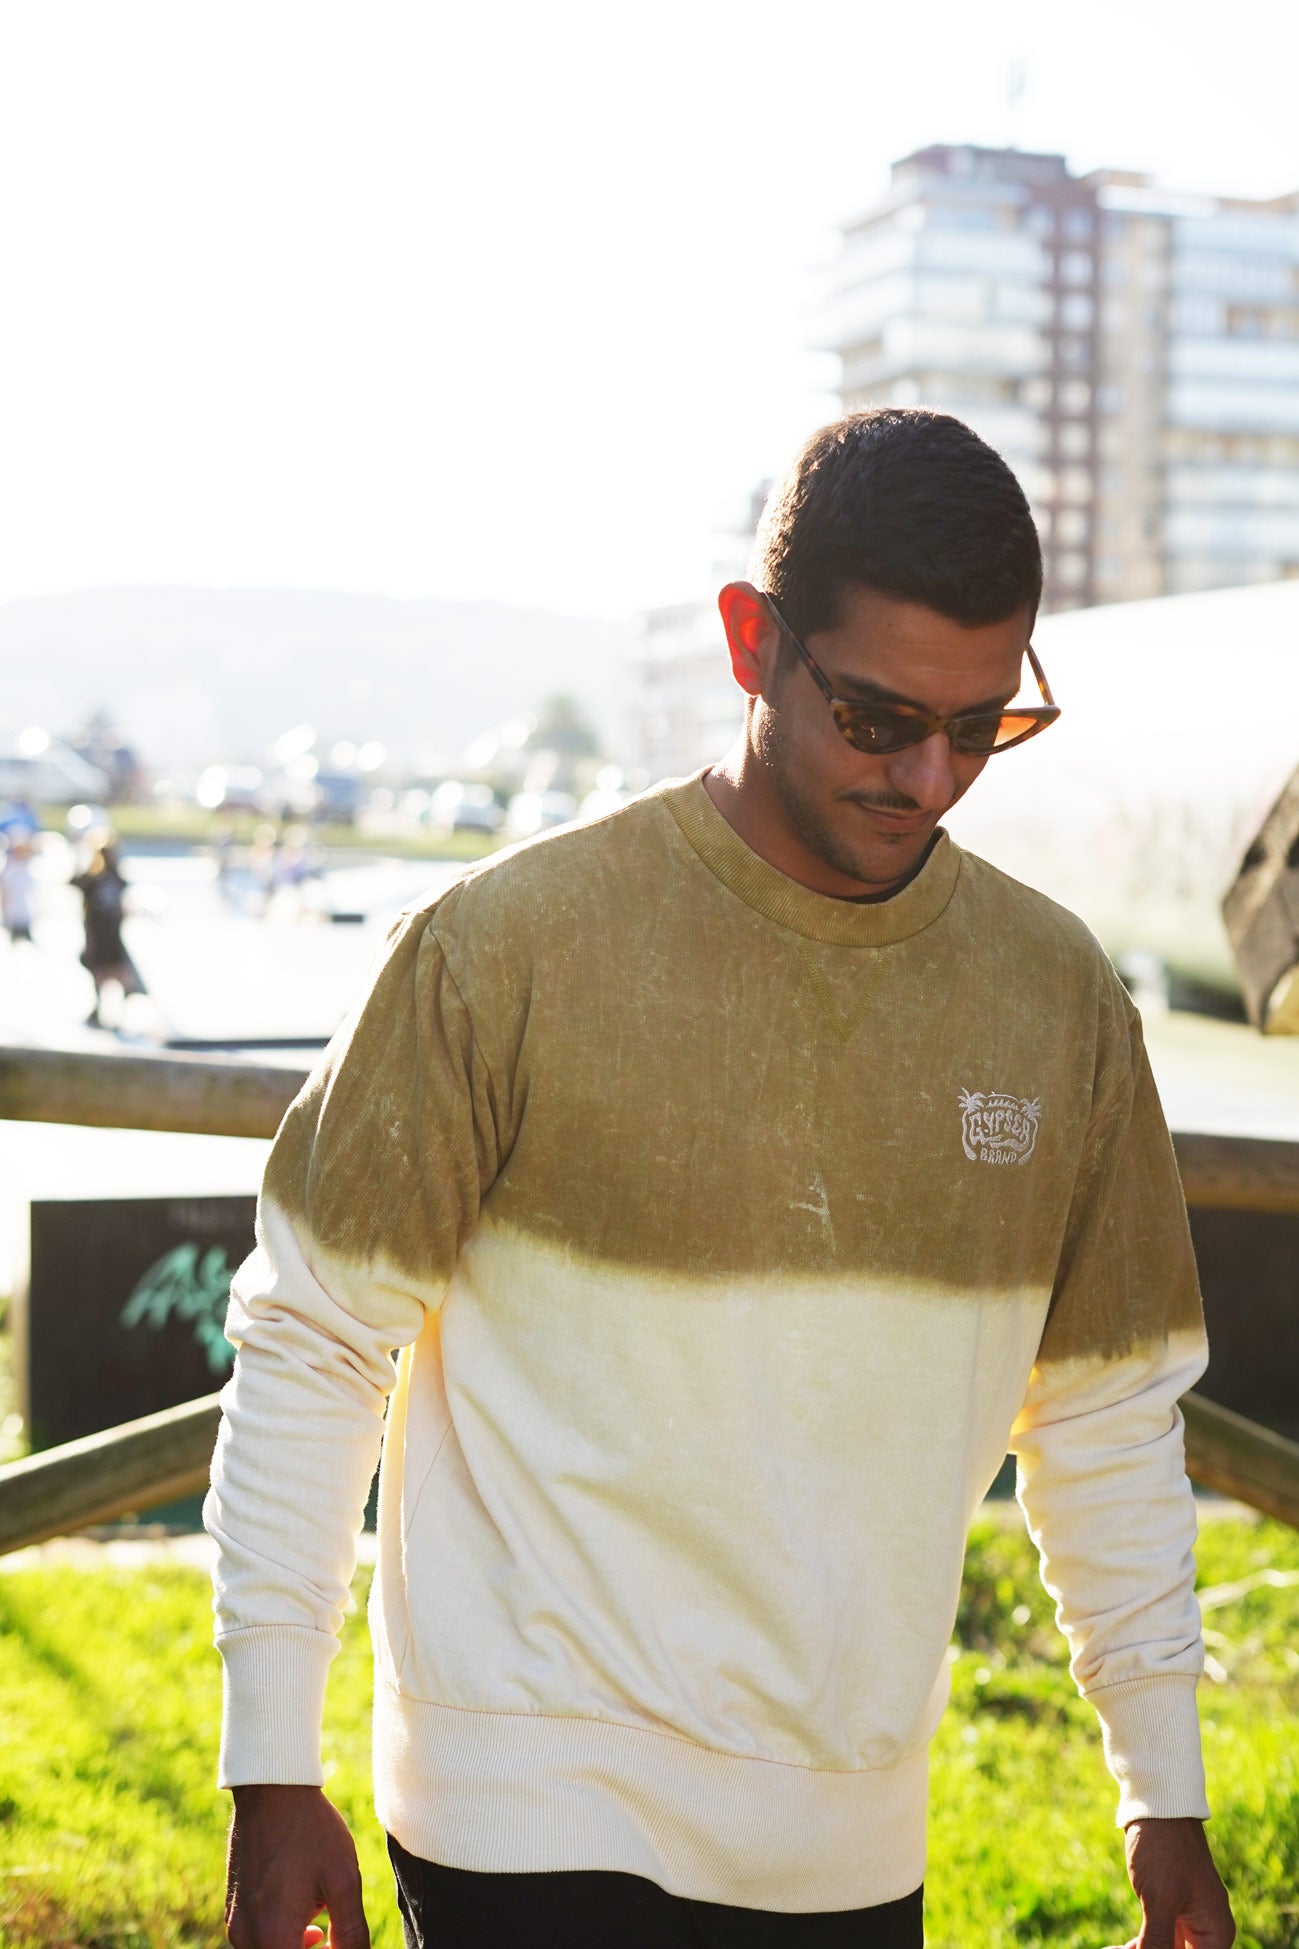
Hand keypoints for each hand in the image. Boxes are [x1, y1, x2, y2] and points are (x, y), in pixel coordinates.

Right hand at [225, 1784, 369, 1948]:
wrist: (272, 1791)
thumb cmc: (311, 1831)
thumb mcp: (343, 1880)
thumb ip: (351, 1932)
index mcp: (273, 1937)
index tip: (341, 1941)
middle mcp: (246, 1938)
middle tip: (333, 1937)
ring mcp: (235, 1925)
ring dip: (296, 1948)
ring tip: (319, 1923)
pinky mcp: (233, 1911)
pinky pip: (258, 1940)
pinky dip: (281, 1937)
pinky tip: (303, 1912)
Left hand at [1105, 1817, 1233, 1948]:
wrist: (1157, 1804)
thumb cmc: (1165, 1849)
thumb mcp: (1160, 1902)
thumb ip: (1157, 1944)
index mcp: (1216, 1933)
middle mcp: (1206, 1931)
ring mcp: (1186, 1919)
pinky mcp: (1167, 1908)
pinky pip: (1155, 1938)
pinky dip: (1139, 1944)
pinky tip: (1116, 1947)